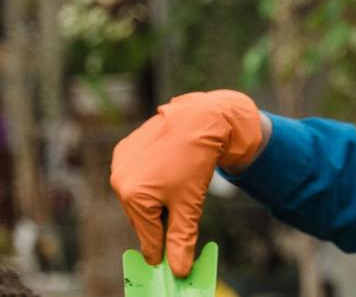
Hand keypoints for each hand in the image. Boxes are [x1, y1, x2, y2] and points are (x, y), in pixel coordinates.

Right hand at [110, 90, 264, 276]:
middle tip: (175, 227)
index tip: (166, 262)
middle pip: (140, 216)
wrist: (201, 119)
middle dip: (159, 223)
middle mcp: (119, 178)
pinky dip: (149, 183)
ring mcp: (120, 161)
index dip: (160, 250)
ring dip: (153, 203)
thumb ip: (181, 240)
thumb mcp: (189, 206)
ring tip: (175, 194)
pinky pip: (135, 176)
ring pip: (136, 196)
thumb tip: (179, 269)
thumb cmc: (195, 161)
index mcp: (132, 195)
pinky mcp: (125, 148)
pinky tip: (167, 176)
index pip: (147, 234)